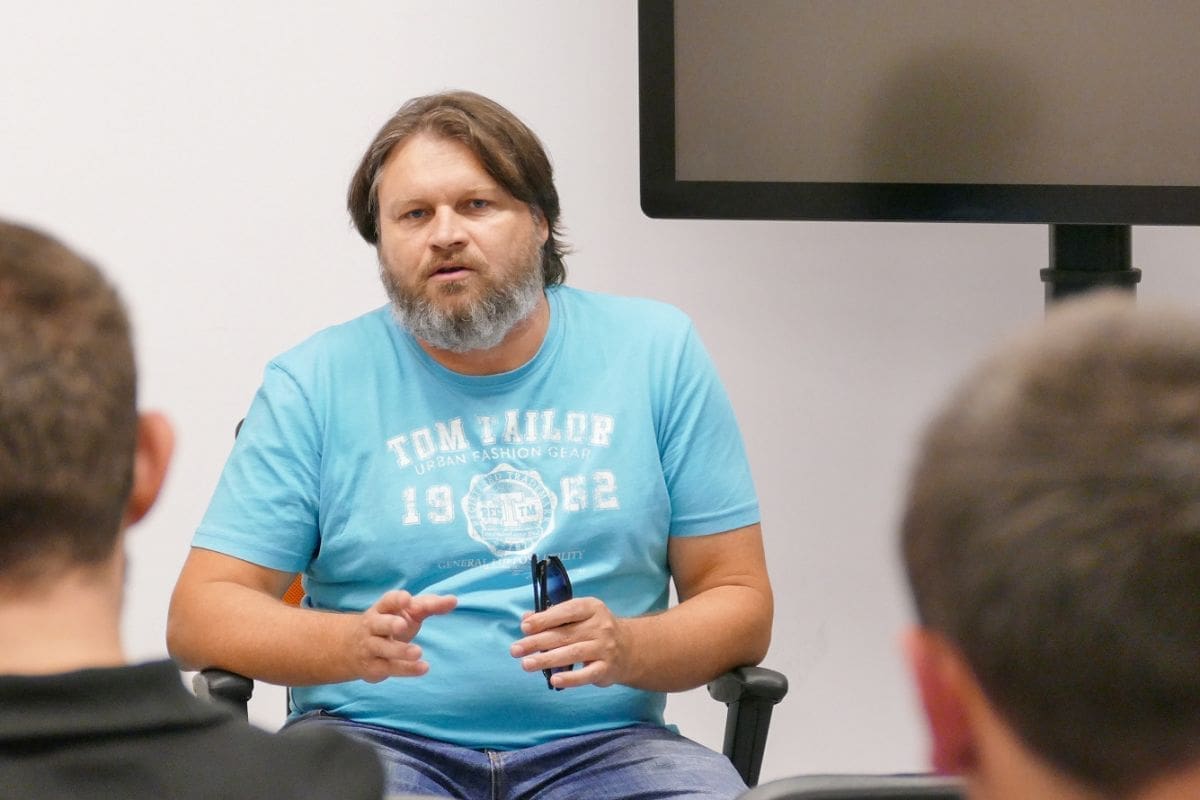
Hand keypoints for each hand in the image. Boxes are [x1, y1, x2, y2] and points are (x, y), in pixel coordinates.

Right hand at [350, 590, 456, 682]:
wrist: (352, 649)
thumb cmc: (389, 624)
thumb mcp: (407, 612)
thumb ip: (429, 605)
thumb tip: (453, 600)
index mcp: (382, 609)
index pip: (387, 601)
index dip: (396, 600)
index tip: (407, 599)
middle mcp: (372, 626)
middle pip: (378, 624)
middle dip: (390, 624)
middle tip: (403, 625)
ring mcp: (370, 647)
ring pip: (382, 648)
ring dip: (400, 650)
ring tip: (418, 652)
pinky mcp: (374, 667)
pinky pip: (389, 668)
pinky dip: (406, 669)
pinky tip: (423, 668)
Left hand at [509, 596, 630, 688]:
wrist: (630, 649)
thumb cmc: (595, 630)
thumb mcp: (579, 616)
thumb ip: (553, 616)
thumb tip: (526, 619)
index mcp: (591, 608)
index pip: (567, 611)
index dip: (545, 619)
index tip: (525, 627)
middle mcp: (600, 626)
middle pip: (565, 634)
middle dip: (538, 642)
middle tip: (516, 649)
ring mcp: (605, 648)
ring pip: (573, 653)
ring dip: (547, 659)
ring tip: (526, 664)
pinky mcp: (606, 668)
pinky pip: (587, 674)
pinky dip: (570, 678)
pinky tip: (554, 679)